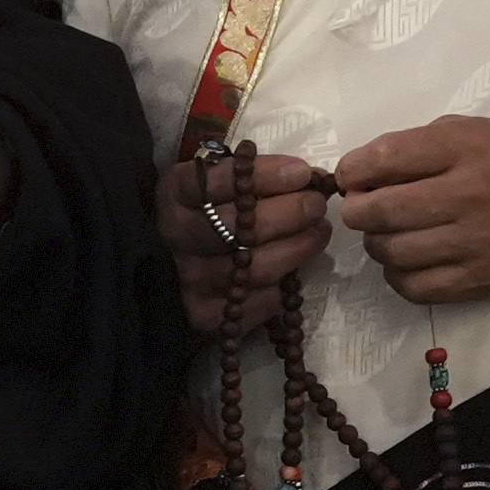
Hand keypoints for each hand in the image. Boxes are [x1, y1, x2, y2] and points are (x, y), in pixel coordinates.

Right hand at [159, 138, 326, 337]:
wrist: (170, 270)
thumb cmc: (201, 215)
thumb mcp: (208, 185)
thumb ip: (248, 176)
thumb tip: (307, 176)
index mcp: (174, 196)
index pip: (217, 182)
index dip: (264, 177)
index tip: (302, 172)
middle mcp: (177, 239)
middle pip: (239, 229)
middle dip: (290, 214)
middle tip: (317, 204)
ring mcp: (192, 281)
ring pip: (257, 269)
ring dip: (299, 248)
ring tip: (319, 231)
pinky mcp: (208, 317)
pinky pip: (261, 302)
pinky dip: (286, 285)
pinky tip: (294, 269)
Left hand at [325, 118, 489, 306]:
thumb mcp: (480, 130)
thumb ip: (424, 143)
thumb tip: (367, 166)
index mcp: (466, 148)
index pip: (386, 158)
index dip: (353, 169)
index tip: (350, 174)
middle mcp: (468, 196)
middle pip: (379, 211)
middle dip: (357, 209)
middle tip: (362, 207)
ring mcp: (473, 244)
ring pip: (391, 252)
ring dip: (376, 243)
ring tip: (387, 233)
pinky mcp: (479, 281)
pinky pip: (415, 288)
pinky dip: (397, 275)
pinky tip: (405, 261)